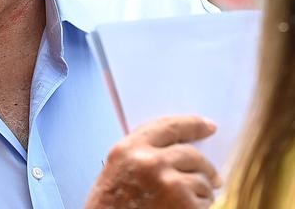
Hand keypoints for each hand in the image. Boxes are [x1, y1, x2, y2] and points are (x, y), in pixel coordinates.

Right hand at [85, 115, 221, 208]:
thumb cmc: (110, 207)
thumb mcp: (117, 170)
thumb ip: (142, 153)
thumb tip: (179, 148)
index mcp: (130, 149)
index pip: (168, 127)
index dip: (192, 125)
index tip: (208, 126)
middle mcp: (150, 161)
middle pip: (192, 154)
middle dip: (206, 168)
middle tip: (214, 179)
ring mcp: (169, 183)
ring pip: (202, 180)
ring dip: (203, 192)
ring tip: (190, 202)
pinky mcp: (184, 204)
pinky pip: (204, 202)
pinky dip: (201, 208)